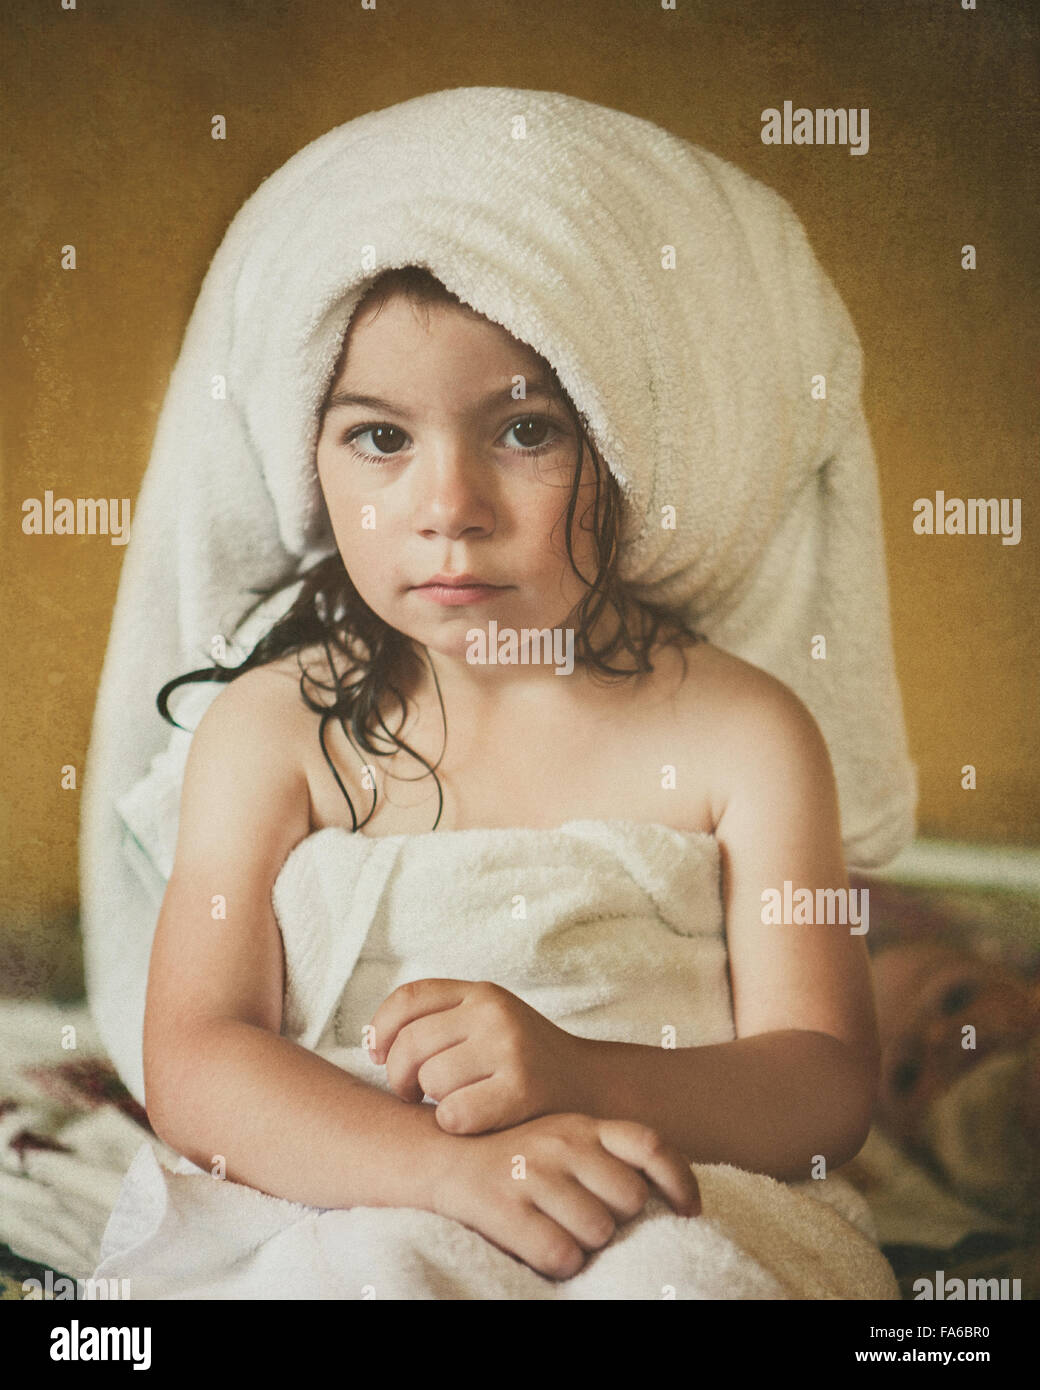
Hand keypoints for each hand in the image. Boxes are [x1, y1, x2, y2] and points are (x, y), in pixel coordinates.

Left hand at [365, 978, 588, 1133]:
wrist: (592, 1088)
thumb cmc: (525, 1062)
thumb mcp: (490, 1023)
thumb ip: (443, 1021)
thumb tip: (373, 1042)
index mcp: (483, 994)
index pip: (409, 998)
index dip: (380, 1028)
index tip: (376, 1054)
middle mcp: (495, 1013)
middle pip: (410, 1044)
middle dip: (398, 1076)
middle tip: (410, 1093)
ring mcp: (510, 1049)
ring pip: (430, 1080)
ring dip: (432, 1101)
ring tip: (452, 1102)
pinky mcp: (521, 1090)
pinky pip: (453, 1113)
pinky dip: (452, 1124)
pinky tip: (470, 1122)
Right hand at [430, 1112, 701, 1281]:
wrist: (441, 1155)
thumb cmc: (516, 1156)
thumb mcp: (562, 1137)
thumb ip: (605, 1153)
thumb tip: (661, 1196)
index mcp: (581, 1124)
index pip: (649, 1143)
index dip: (680, 1179)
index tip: (689, 1211)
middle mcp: (561, 1142)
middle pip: (628, 1198)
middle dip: (617, 1220)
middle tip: (587, 1217)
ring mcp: (533, 1172)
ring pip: (598, 1230)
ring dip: (586, 1244)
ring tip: (559, 1230)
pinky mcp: (504, 1207)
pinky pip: (561, 1254)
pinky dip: (559, 1262)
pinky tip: (542, 1248)